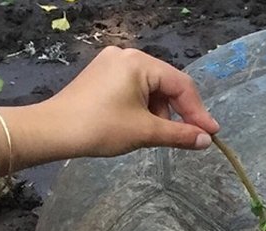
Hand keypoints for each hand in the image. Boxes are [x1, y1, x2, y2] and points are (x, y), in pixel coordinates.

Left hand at [36, 46, 219, 157]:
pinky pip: (134, 89)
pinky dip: (143, 108)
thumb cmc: (101, 127)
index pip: (181, 85)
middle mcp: (127, 55)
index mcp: (139, 62)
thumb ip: (179, 134)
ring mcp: (112, 64)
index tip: (211, 135)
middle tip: (186, 138)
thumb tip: (206, 140)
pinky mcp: (102, 76)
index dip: (198, 112)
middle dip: (178, 112)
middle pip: (166, 84)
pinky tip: (139, 126)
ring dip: (160, 113)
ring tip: (154, 135)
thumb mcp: (145, 132)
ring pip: (150, 89)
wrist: (54, 130)